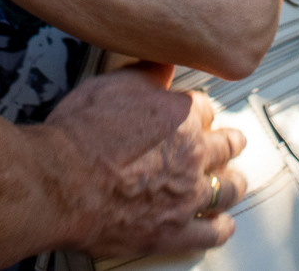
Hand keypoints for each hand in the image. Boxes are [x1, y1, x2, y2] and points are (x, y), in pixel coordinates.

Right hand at [40, 64, 247, 259]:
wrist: (63, 183)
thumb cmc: (80, 136)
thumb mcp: (112, 85)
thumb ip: (145, 75)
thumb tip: (163, 65)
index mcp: (180, 118)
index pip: (203, 107)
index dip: (199, 108)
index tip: (199, 112)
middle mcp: (191, 157)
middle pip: (224, 147)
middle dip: (229, 142)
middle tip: (233, 142)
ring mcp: (186, 197)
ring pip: (227, 190)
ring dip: (233, 184)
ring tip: (236, 181)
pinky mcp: (174, 232)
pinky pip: (210, 233)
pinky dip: (220, 229)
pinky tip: (223, 225)